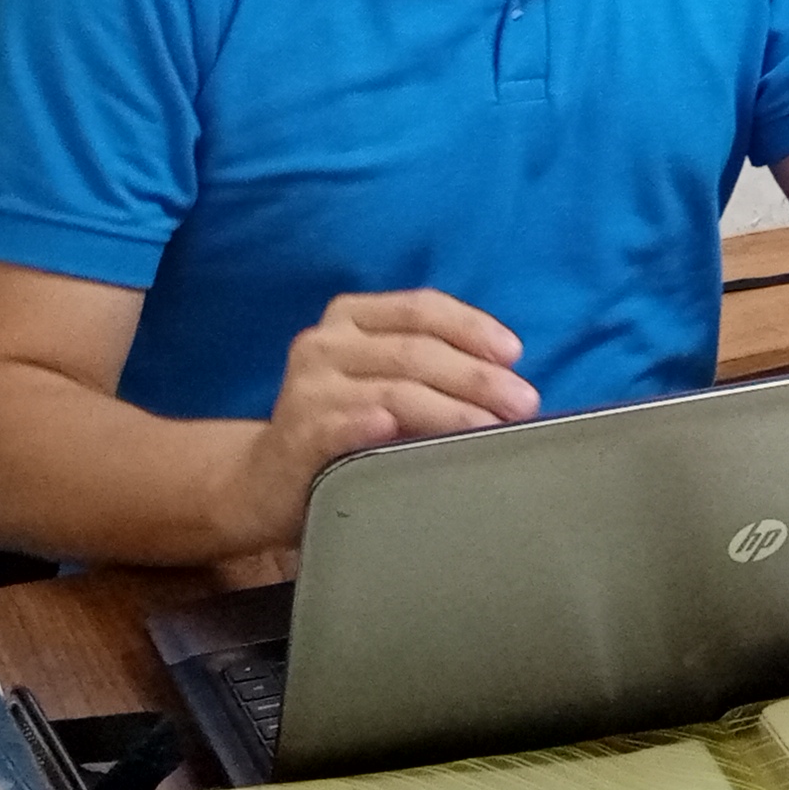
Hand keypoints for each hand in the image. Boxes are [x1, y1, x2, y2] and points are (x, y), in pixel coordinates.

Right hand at [224, 291, 541, 543]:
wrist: (266, 481)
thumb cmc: (344, 426)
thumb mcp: (383, 381)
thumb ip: (430, 369)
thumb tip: (508, 383)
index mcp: (351, 318)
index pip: (421, 308)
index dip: (472, 328)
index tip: (513, 354)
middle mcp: (325, 342)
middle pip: (416, 351)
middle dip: (477, 378)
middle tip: (522, 404)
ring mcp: (307, 387)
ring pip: (394, 390)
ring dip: (451, 410)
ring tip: (490, 429)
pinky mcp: (296, 433)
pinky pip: (342, 425)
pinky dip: (371, 424)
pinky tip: (395, 430)